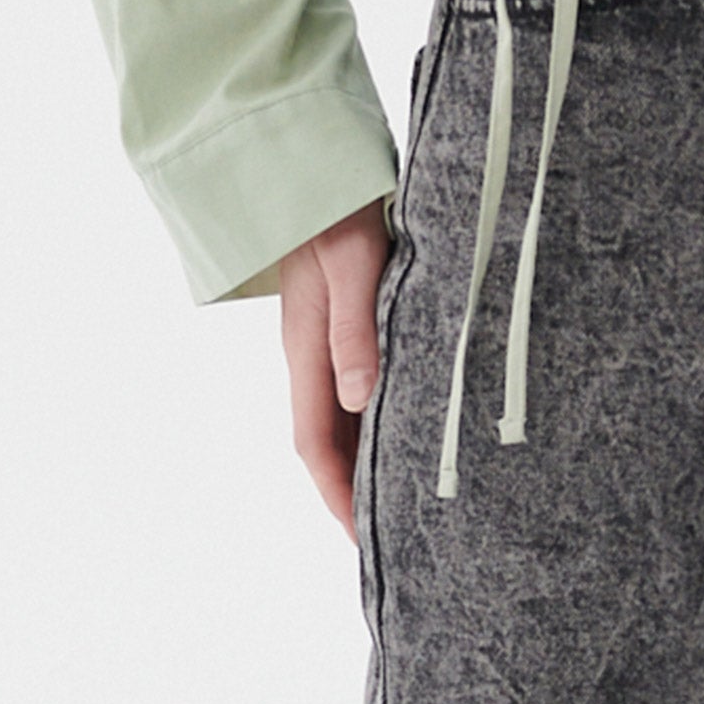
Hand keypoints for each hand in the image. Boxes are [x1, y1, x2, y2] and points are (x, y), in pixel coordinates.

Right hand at [279, 197, 393, 544]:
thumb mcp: (351, 267)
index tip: (363, 537)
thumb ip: (355, 330)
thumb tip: (360, 401)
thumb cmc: (334, 211)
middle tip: (389, 534)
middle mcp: (308, 352)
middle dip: (349, 488)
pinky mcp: (338, 316)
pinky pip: (348, 383)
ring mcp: (319, 336)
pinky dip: (368, 415)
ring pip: (337, 413)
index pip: (314, 443)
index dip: (337, 493)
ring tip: (397, 492)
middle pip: (324, 438)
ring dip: (360, 454)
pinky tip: (396, 422)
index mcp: (306, 349)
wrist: (311, 166)